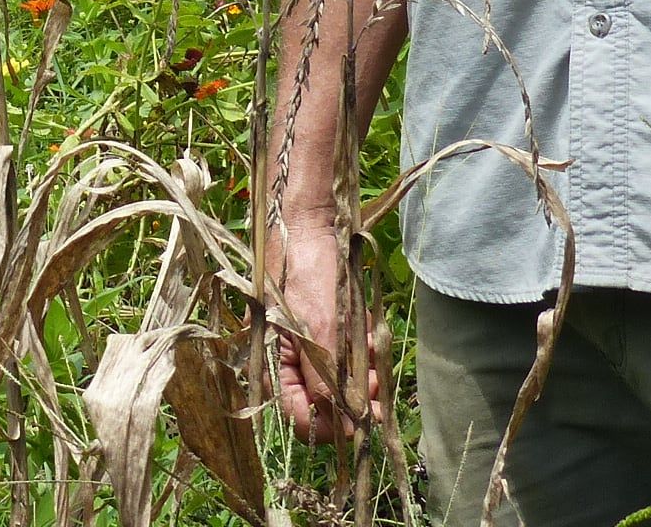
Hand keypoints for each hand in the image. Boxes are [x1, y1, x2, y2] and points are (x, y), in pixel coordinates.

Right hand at [266, 218, 389, 443]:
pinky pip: (348, 354)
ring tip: (371, 345)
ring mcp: (308, 344)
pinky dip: (362, 347)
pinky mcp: (326, 329)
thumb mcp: (318, 329)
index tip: (366, 416)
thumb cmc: (308, 271)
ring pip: (341, 380)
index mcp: (273, 365)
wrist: (316, 221)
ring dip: (362, 369)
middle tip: (376, 382)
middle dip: (354, 393)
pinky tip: (368, 330)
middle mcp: (289, 361)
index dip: (334, 424)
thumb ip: (326, 382)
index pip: (300, 418)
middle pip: (325, 402)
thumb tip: (343, 429)